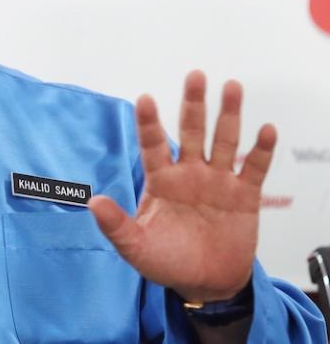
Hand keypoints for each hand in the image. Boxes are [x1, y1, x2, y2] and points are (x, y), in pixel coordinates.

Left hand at [88, 71, 275, 302]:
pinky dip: (261, 150)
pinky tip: (265, 130)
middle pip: (191, 131)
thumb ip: (116, 226)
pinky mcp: (244, 196)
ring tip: (232, 87)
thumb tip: (93, 203)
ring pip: (224, 141)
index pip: (152, 145)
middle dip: (194, 104)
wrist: (204, 283)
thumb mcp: (135, 247)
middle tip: (195, 75)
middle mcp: (189, 173)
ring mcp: (218, 182)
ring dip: (229, 115)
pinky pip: (254, 168)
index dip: (149, 123)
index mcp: (161, 180)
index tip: (145, 99)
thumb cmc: (166, 262)